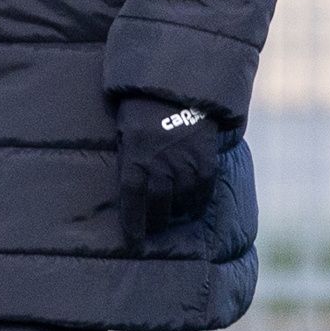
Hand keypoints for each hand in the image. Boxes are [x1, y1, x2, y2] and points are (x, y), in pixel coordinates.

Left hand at [115, 94, 227, 240]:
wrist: (175, 89)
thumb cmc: (141, 111)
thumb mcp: (124, 134)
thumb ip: (128, 160)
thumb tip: (129, 189)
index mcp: (135, 159)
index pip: (132, 199)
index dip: (133, 223)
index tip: (133, 241)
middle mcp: (161, 166)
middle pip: (158, 205)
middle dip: (154, 222)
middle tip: (152, 230)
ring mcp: (185, 164)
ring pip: (182, 202)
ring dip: (176, 214)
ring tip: (171, 218)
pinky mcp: (206, 161)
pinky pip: (203, 191)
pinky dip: (198, 203)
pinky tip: (192, 208)